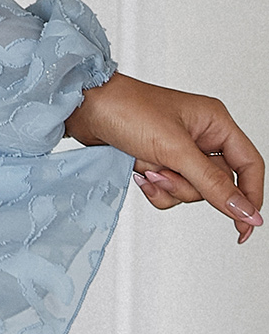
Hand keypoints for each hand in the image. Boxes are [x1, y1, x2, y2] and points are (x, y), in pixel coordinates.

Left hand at [64, 71, 263, 242]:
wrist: (83, 108)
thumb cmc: (127, 109)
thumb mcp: (175, 150)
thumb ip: (213, 185)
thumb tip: (247, 213)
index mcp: (214, 122)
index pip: (249, 166)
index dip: (250, 197)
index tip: (245, 226)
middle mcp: (200, 136)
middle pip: (217, 184)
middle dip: (188, 185)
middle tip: (164, 170)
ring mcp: (178, 150)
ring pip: (191, 191)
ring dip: (168, 186)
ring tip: (146, 166)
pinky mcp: (158, 161)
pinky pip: (169, 191)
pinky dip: (154, 188)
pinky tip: (138, 172)